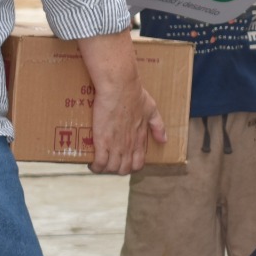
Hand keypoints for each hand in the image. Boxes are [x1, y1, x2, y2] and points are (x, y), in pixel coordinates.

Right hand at [79, 31, 166, 174]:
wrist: (119, 86)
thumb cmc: (134, 94)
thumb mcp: (151, 109)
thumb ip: (158, 125)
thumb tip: (164, 140)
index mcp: (139, 138)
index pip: (138, 163)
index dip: (131, 167)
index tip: (124, 162)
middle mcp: (129, 145)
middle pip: (124, 169)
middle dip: (116, 170)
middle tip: (109, 162)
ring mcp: (115, 144)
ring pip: (112, 168)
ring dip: (104, 169)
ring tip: (98, 163)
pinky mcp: (102, 141)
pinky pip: (99, 163)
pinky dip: (95, 166)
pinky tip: (91, 163)